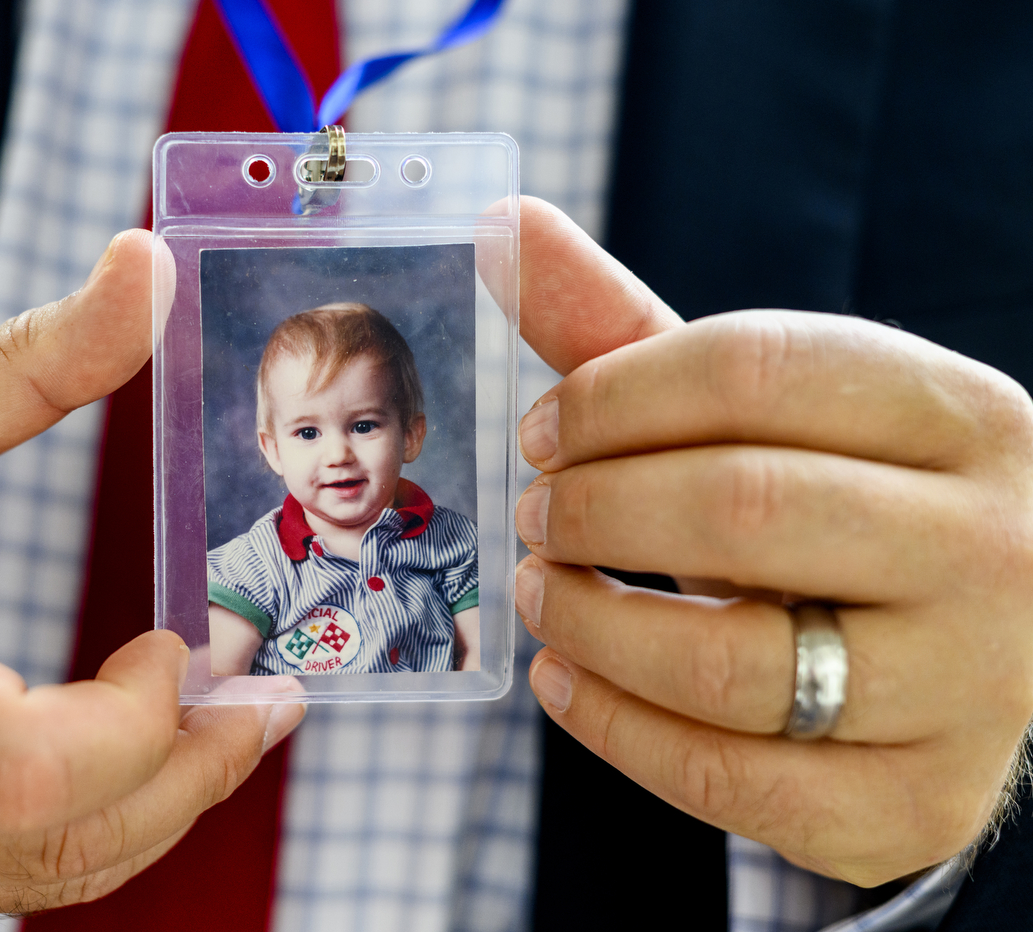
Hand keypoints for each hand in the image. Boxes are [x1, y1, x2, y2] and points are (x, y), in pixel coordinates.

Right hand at [0, 231, 303, 911]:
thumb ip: (38, 355)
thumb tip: (150, 262)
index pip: (16, 760)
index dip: (131, 720)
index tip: (174, 642)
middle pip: (50, 835)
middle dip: (185, 773)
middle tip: (258, 701)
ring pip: (48, 876)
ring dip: (166, 805)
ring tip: (234, 724)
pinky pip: (17, 879)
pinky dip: (108, 824)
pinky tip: (153, 757)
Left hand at [511, 197, 1032, 884]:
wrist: (979, 657)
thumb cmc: (842, 513)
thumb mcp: (768, 421)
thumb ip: (632, 333)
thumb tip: (502, 225)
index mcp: (960, 417)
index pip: (754, 368)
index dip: (610, 396)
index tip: (542, 432)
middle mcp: (994, 547)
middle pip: (739, 507)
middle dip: (596, 510)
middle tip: (538, 518)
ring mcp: (969, 689)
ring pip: (730, 663)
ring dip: (591, 626)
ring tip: (542, 595)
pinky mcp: (917, 806)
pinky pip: (732, 784)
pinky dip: (616, 732)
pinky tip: (566, 683)